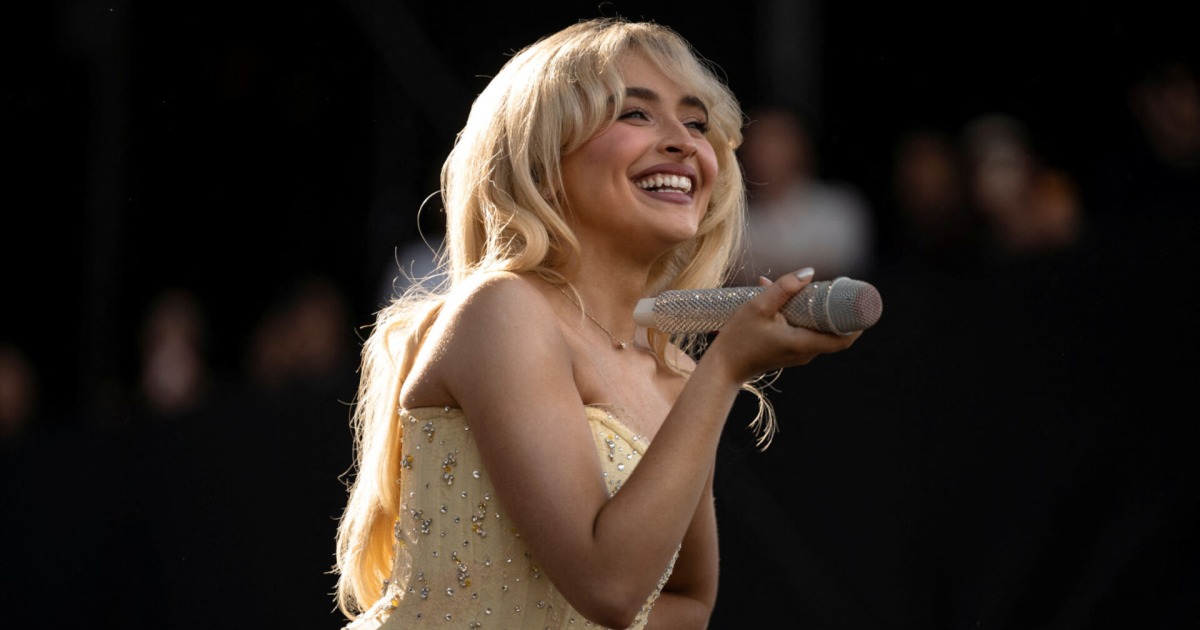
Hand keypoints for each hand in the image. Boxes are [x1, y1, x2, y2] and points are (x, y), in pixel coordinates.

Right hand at [705, 268, 861, 382]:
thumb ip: (784, 288)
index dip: (857, 322)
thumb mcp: (758, 306)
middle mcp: (805, 353)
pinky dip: (801, 316)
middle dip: (835, 309)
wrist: (722, 367)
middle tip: (835, 287)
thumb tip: (809, 272)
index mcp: (803, 344)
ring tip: (802, 288)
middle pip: (832, 332)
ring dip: (815, 310)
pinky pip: (804, 332)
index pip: (843, 339)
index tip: (860, 302)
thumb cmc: (738, 339)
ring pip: (817, 330)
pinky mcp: (788, 352)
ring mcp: (797, 354)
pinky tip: (781, 299)